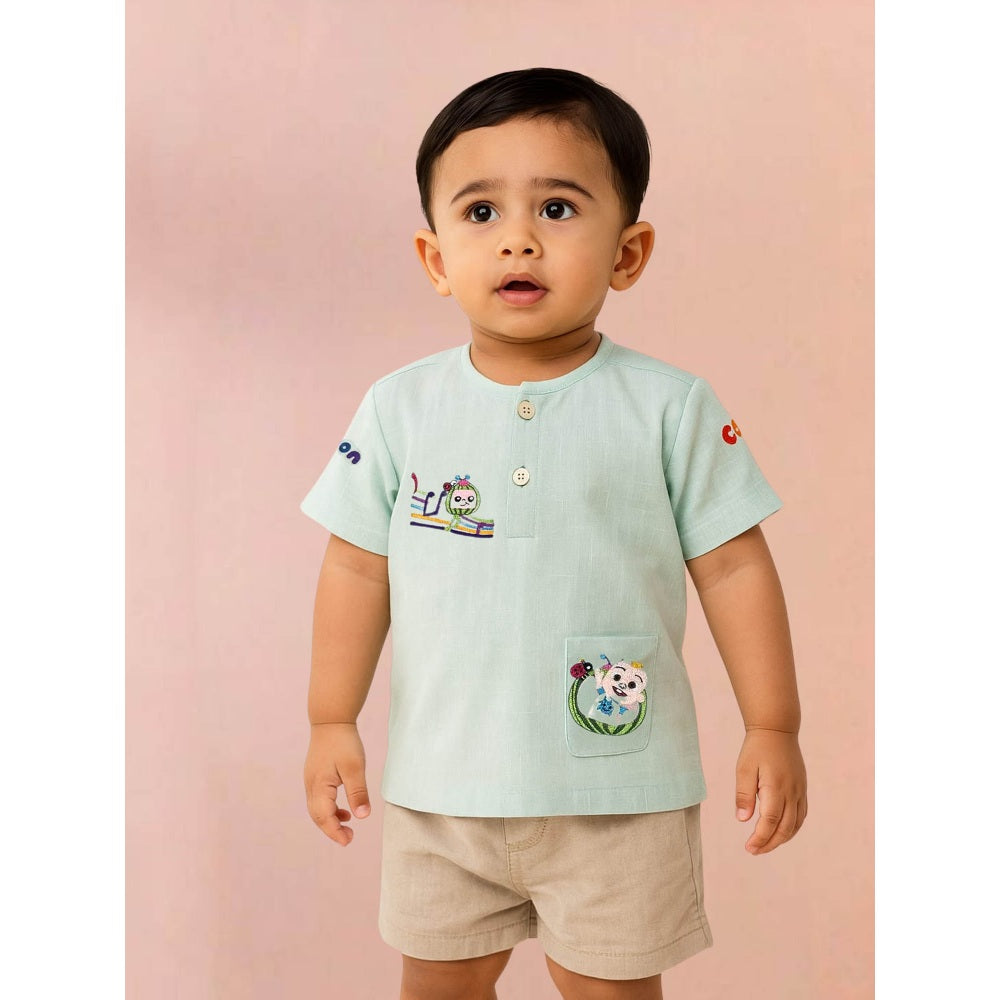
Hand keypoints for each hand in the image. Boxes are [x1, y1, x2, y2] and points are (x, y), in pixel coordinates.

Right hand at [304, 722, 371, 845]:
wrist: (331, 720)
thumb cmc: (343, 742)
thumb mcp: (355, 768)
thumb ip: (358, 793)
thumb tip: (363, 816)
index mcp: (319, 786)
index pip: (324, 817)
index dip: (335, 832)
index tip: (348, 841)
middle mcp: (311, 785)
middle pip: (317, 816)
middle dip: (332, 830)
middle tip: (349, 838)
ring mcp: (311, 780)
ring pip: (317, 809)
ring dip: (330, 820)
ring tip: (348, 826)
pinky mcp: (315, 775)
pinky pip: (319, 799)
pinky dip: (330, 809)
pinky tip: (344, 809)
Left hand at [735, 728, 806, 854]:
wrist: (777, 730)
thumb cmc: (756, 748)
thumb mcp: (744, 768)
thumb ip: (744, 794)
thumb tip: (743, 819)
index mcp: (776, 787)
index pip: (770, 821)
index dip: (760, 838)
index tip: (749, 847)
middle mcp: (792, 792)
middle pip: (785, 828)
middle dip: (770, 843)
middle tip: (754, 851)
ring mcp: (800, 791)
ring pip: (796, 824)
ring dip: (782, 839)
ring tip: (765, 845)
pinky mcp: (802, 789)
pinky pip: (802, 815)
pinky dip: (792, 828)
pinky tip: (781, 832)